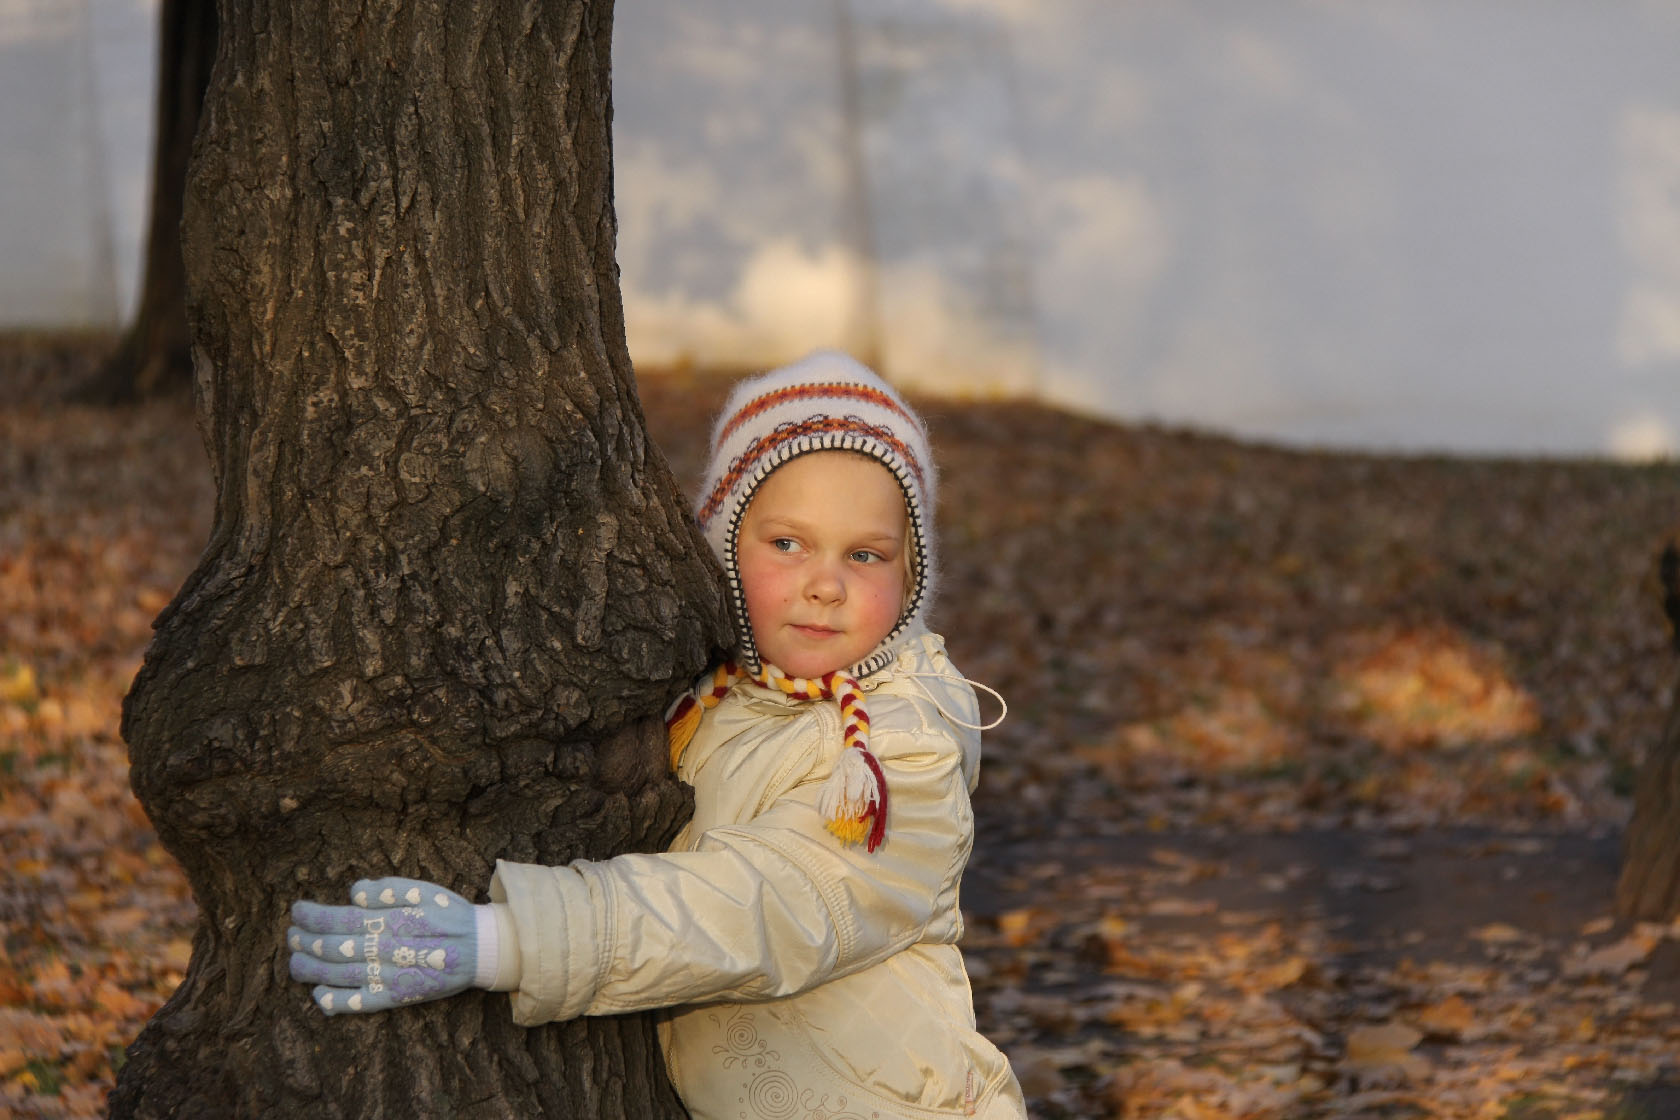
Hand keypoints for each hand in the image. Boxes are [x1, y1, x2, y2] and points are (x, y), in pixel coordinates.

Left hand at [288, 877, 478, 1014]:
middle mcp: (385, 949)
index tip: (296, 910)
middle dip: (305, 941)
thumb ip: (387, 889)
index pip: (340, 918)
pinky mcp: (395, 998)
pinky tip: (319, 996)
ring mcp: (388, 977)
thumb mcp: (423, 889)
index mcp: (390, 920)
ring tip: (295, 962)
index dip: (313, 916)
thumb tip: (352, 893)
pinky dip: (335, 1002)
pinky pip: (358, 1004)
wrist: (480, 948)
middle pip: (333, 947)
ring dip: (310, 970)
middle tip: (291, 936)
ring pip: (338, 976)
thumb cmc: (449, 913)